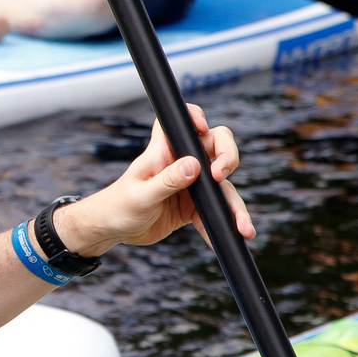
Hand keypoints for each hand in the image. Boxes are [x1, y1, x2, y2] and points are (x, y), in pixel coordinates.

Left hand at [55, 104, 250, 253]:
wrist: (114, 231)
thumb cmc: (118, 206)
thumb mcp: (141, 195)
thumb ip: (166, 180)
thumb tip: (195, 165)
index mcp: (163, 151)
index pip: (180, 123)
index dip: (195, 117)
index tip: (203, 129)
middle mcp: (181, 163)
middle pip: (215, 147)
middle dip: (229, 157)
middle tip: (222, 176)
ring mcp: (191, 184)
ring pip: (223, 185)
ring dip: (234, 205)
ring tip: (243, 228)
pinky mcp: (194, 205)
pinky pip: (215, 211)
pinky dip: (219, 224)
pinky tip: (218, 239)